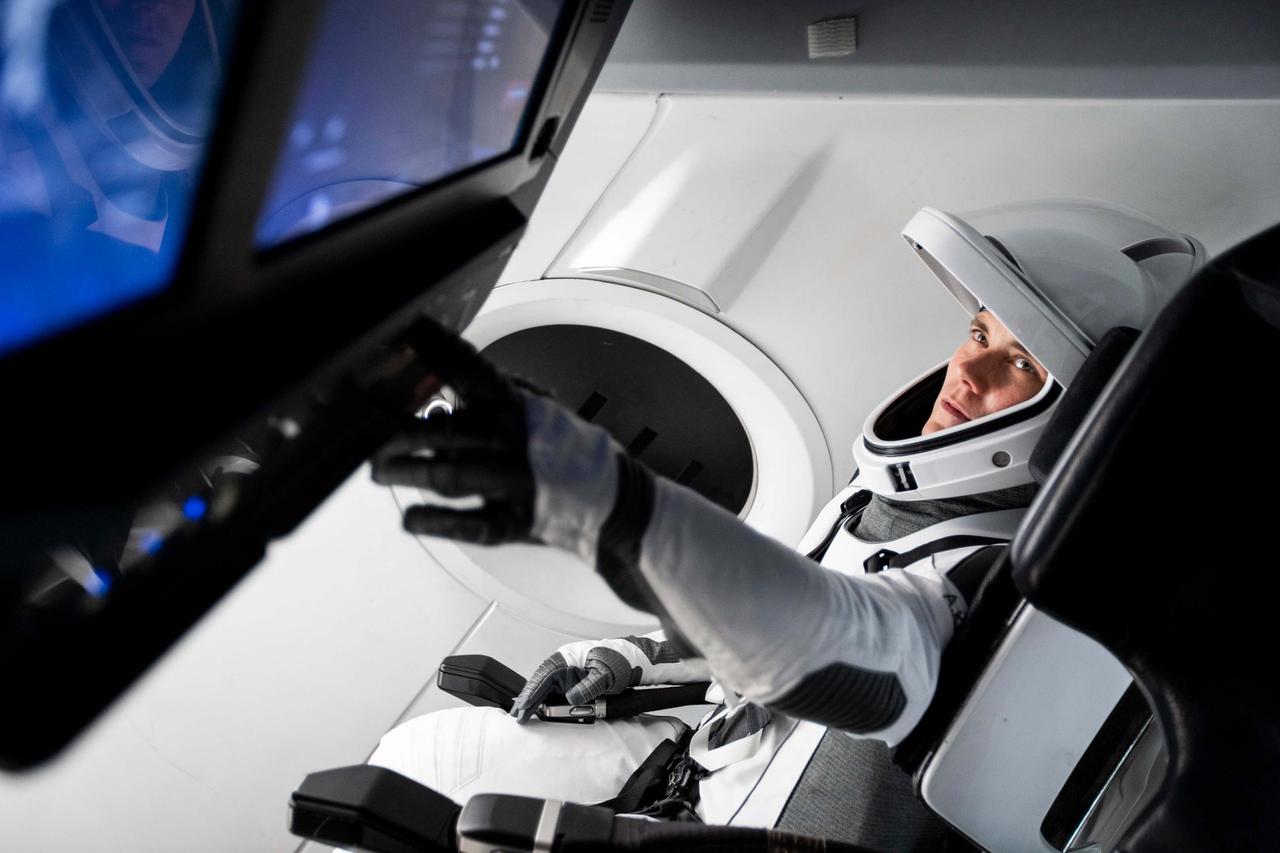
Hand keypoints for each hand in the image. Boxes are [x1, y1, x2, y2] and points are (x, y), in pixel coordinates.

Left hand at [370, 318, 622, 561]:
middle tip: (369, 435)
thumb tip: (439, 394)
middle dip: (402, 432)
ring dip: (409, 473)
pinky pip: (469, 523)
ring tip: (380, 472)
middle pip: (449, 432)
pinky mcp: (517, 522)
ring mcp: (518, 483)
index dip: (438, 352)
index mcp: (518, 410)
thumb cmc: (566, 454)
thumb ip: (490, 399)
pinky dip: (435, 522)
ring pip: (453, 476)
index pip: (472, 373)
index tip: (407, 333)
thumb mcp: (536, 412)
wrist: (614, 502)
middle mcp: (517, 442)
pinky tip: (411, 518)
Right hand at [510, 635, 709, 722]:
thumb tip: (572, 699)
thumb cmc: (625, 660)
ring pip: (547, 688)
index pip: (543, 677)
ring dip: (536, 702)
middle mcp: (565, 663)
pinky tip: (543, 712)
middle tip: (518, 716)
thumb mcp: (607, 675)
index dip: (531, 694)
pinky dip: (548, 702)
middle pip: (541, 682)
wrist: (641, 659)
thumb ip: (589, 687)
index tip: (522, 709)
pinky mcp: (576, 680)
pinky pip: (558, 692)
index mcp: (567, 657)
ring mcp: (570, 672)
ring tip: (524, 716)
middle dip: (528, 699)